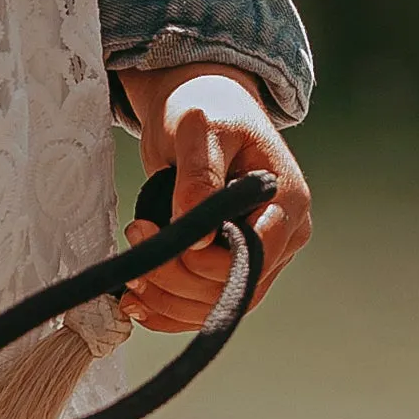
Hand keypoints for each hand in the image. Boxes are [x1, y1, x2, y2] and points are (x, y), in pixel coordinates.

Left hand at [117, 63, 309, 333]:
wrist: (203, 107)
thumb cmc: (206, 109)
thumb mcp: (199, 130)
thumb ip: (199, 177)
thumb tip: (198, 236)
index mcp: (287, 201)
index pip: (254, 257)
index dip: (203, 262)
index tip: (154, 229)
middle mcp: (284, 234)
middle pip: (232, 286)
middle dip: (174, 277)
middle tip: (134, 236)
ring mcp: (261, 254)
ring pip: (216, 304)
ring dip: (166, 300)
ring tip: (130, 273)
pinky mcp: (232, 264)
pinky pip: (204, 304)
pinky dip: (167, 310)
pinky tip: (135, 301)